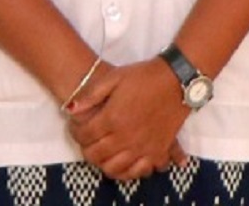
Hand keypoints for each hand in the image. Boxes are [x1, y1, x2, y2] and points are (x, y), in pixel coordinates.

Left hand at [66, 59, 189, 179]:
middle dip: (86, 148)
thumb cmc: (144, 76)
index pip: (84, 136)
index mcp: (112, 118)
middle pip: (95, 155)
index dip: (76, 131)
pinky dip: (129, 171)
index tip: (77, 126)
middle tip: (88, 140)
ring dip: (104, 162)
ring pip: (114, 168)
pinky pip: (139, 171)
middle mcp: (125, 138)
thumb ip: (91, 94)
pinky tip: (125, 161)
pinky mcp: (157, 152)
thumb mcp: (114, 77)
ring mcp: (142, 148)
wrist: (177, 80)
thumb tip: (71, 109)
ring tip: (104, 151)